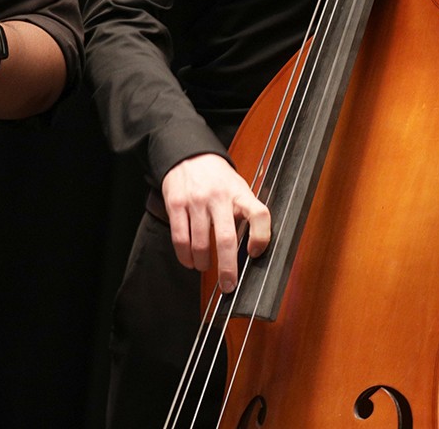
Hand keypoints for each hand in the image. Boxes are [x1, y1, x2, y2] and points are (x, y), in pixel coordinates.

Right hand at [161, 153, 270, 293]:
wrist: (189, 154)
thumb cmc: (218, 178)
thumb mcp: (238, 188)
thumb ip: (245, 213)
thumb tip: (252, 249)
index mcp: (239, 193)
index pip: (259, 215)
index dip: (261, 238)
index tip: (255, 253)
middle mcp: (219, 197)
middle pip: (227, 239)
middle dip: (228, 269)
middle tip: (228, 285)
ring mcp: (196, 201)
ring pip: (200, 244)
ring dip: (203, 263)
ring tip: (204, 266)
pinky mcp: (176, 204)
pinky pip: (180, 238)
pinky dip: (185, 256)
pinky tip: (189, 260)